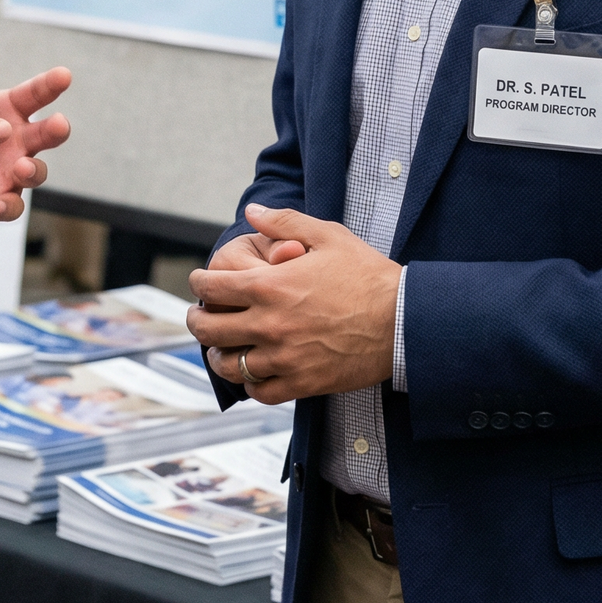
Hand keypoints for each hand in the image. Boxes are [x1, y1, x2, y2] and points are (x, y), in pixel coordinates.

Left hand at [0, 7, 70, 227]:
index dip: (50, 85)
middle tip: (59, 124)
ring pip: (36, 173)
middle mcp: (18, 141)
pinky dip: (8, 207)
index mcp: (9, 110)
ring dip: (34, 171)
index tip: (63, 74)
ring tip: (23, 167)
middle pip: (47, 134)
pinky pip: (12, 208)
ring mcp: (12, 174)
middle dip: (55, 130)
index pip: (36, 94)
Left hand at [187, 204, 400, 404]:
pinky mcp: (302, 383)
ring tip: (220, 348)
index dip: (198, 283)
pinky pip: (259, 391)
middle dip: (197, 320)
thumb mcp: (327, 236)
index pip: (212, 287)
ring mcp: (284, 357)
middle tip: (198, 316)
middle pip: (210, 328)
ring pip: (229, 365)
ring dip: (219, 355)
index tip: (199, 282)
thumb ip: (284, 222)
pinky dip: (249, 383)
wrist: (404, 320)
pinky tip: (252, 372)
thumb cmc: (368, 275)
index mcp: (270, 285)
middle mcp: (269, 323)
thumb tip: (252, 211)